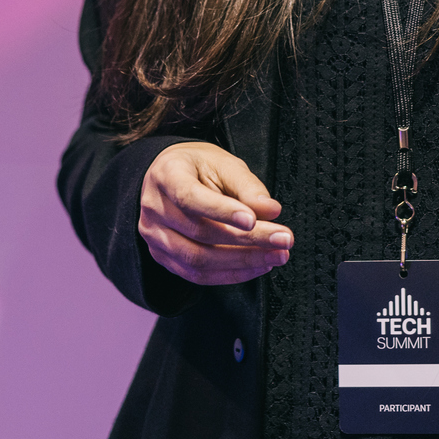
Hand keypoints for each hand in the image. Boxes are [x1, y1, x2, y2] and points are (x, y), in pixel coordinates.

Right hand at [139, 142, 294, 284]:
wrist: (170, 177)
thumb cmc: (199, 168)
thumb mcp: (224, 163)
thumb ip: (247, 186)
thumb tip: (271, 210)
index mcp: (167, 175)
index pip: (190, 197)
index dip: (221, 211)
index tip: (253, 220)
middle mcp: (155, 208)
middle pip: (200, 233)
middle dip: (248, 240)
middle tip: (283, 239)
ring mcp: (155, 236)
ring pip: (198, 260)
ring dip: (243, 262)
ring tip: (275, 255)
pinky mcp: (163, 257)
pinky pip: (197, 275)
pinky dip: (230, 275)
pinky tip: (256, 266)